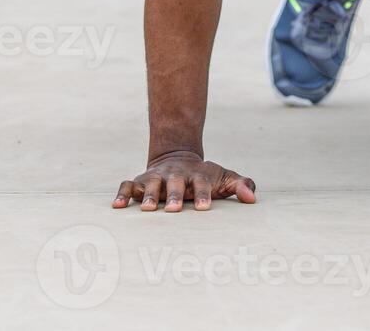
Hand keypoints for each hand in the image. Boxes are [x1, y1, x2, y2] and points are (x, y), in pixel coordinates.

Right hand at [112, 152, 256, 211]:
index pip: (202, 183)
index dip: (203, 194)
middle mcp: (176, 175)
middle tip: (173, 210)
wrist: (178, 159)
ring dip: (149, 196)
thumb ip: (241, 185)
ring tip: (147, 209)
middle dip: (174, 195)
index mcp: (197, 175)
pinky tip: (117, 207)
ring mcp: (157, 177)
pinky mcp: (140, 181)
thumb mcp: (224, 178)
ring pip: (151, 184)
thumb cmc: (205, 177)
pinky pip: (128, 185)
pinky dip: (122, 194)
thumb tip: (253, 199)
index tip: (205, 208)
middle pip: (175, 183)